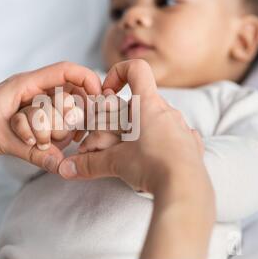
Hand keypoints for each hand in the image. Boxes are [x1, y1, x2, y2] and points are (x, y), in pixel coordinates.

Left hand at [0, 62, 101, 172]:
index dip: (87, 79)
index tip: (101, 97)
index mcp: (24, 85)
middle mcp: (28, 94)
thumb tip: (62, 164)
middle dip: (75, 113)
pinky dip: (50, 139)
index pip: (64, 71)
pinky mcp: (21, 125)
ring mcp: (25, 110)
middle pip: (66, 95)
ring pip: (58, 113)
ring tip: (54, 145)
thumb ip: (35, 152)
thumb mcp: (2, 139)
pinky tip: (47, 153)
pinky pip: (46, 128)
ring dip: (61, 129)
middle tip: (76, 134)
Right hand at [59, 60, 207, 196]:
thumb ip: (88, 163)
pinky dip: (160, 143)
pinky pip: (173, 135)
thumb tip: (66, 168)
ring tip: (129, 154)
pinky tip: (154, 160)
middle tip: (107, 141)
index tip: (107, 94)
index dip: (118, 73)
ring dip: (139, 132)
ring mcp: (181, 126)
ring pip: (155, 120)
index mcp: (147, 105)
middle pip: (139, 104)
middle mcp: (167, 111)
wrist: (185, 188)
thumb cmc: (151, 166)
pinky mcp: (191, 144)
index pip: (136, 69)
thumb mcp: (115, 163)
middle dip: (119, 120)